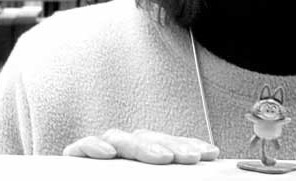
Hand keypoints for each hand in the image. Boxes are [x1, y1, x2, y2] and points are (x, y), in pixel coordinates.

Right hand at [63, 129, 219, 164]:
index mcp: (144, 156)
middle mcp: (125, 150)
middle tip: (191, 158)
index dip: (190, 146)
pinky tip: (108, 153)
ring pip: (122, 138)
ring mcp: (102, 150)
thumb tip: (199, 167)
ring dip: (143, 146)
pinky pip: (84, 145)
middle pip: (150, 139)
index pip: (169, 145)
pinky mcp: (76, 156)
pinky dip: (95, 146)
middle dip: (173, 146)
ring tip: (162, 158)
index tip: (212, 153)